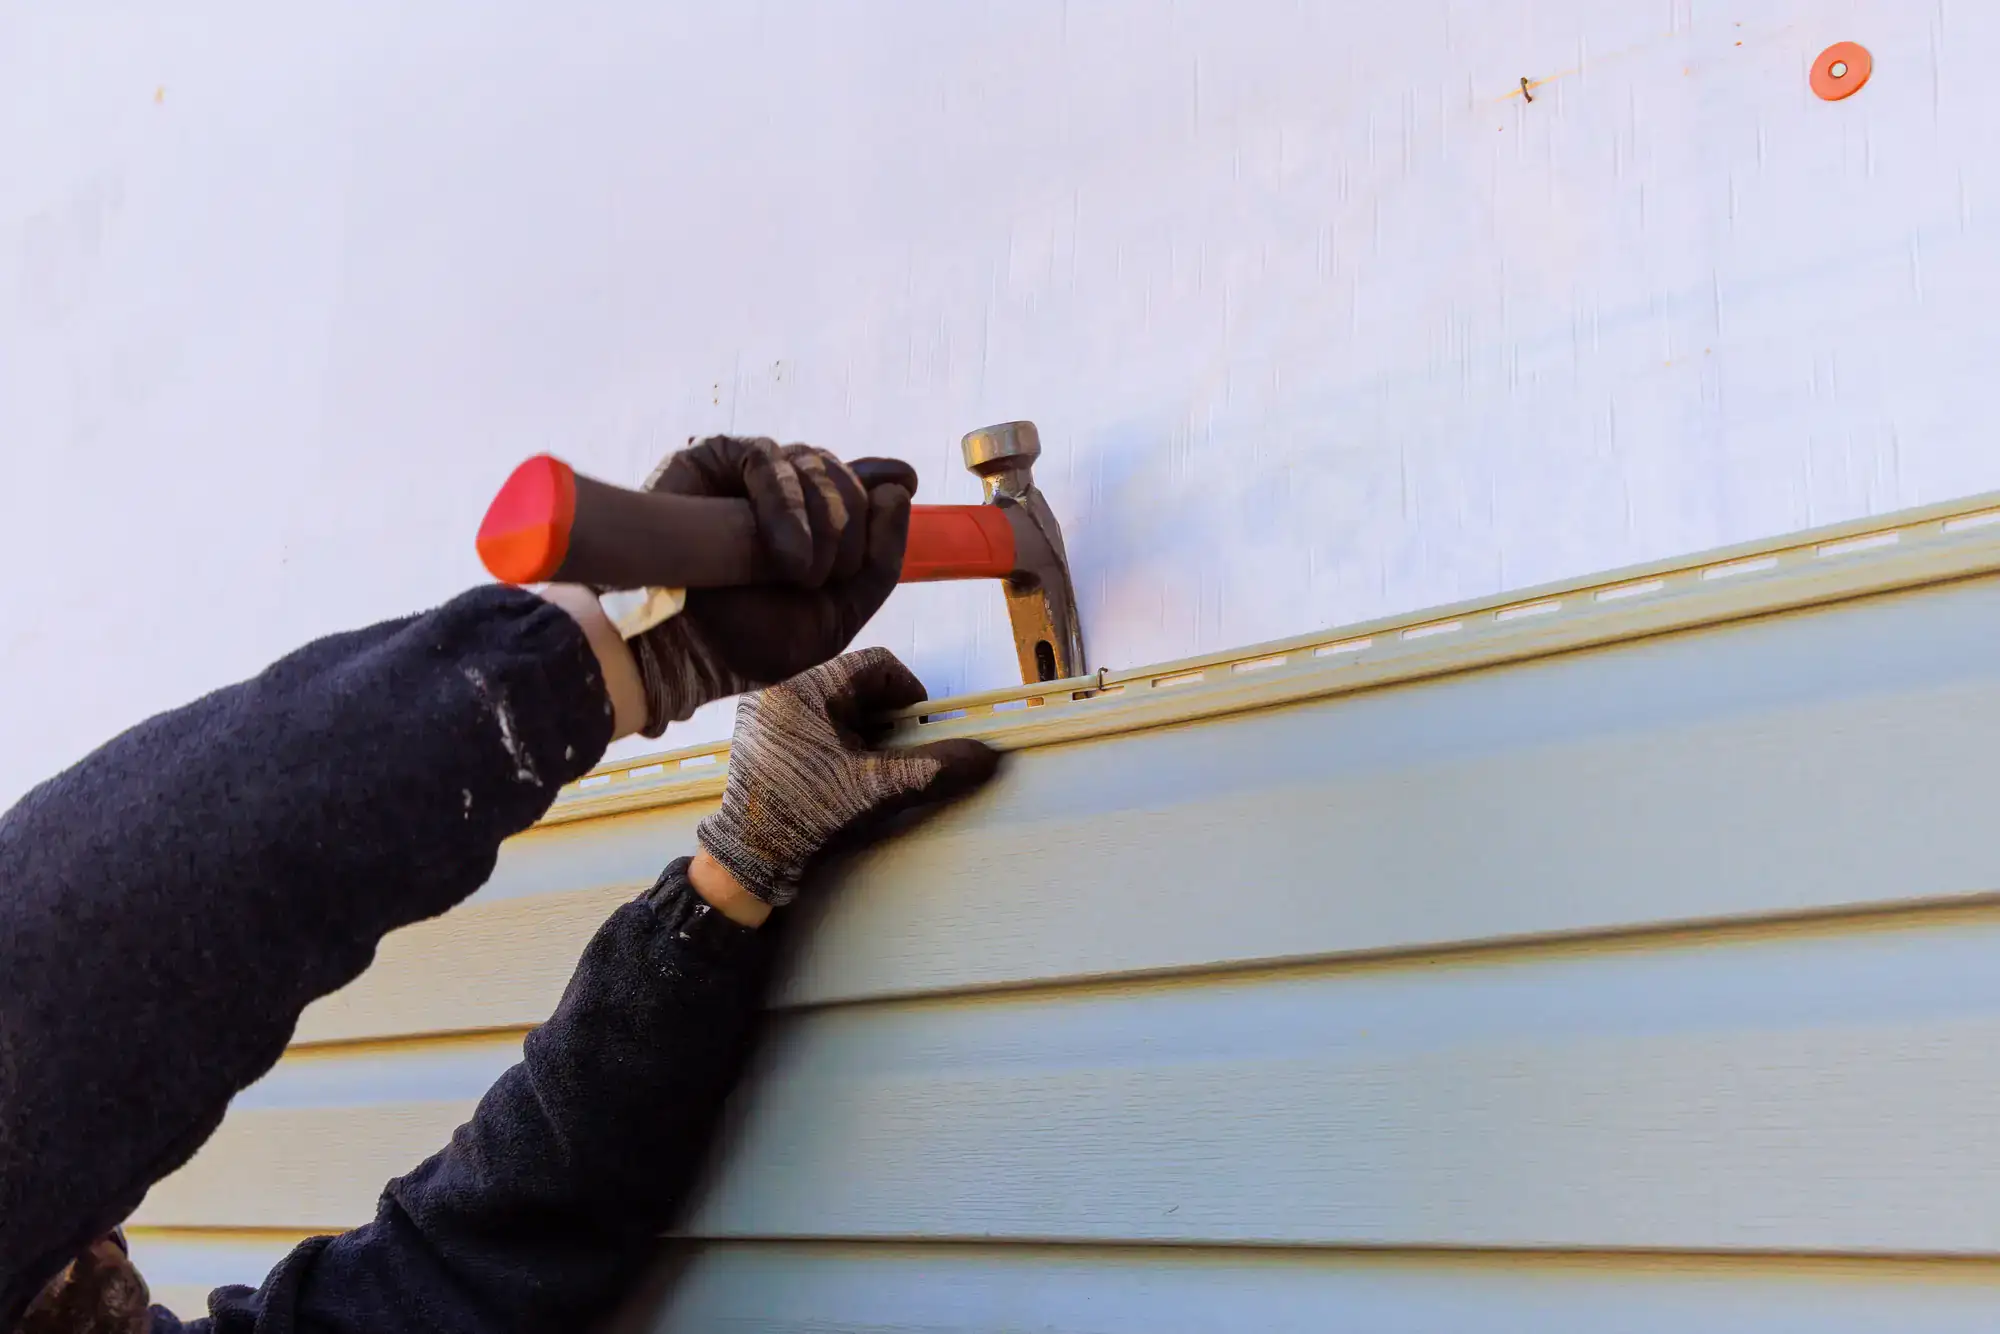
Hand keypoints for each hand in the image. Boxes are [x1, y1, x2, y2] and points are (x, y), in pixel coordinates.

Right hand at [627, 436, 917, 735]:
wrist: (695, 655)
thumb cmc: (760, 637)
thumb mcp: (842, 611)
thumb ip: (882, 559)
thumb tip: (898, 489)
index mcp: (817, 523)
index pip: (866, 483)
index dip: (885, 482)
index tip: (903, 485)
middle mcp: (787, 492)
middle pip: (846, 476)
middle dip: (851, 525)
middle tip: (824, 577)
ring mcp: (750, 474)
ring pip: (814, 463)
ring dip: (822, 520)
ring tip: (800, 574)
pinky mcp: (713, 461)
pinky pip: (769, 459)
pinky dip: (786, 503)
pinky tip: (786, 552)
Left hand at [696, 648, 1000, 907]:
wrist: (749, 862)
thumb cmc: (810, 818)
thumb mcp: (878, 790)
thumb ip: (933, 768)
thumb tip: (987, 757)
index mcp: (803, 692)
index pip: (874, 664)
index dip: (908, 689)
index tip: (921, 723)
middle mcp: (778, 694)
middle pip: (852, 685)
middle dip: (885, 714)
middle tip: (903, 747)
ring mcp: (764, 719)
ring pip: (832, 705)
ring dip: (862, 728)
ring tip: (875, 763)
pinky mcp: (759, 742)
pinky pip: (810, 724)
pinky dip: (836, 740)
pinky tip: (844, 773)